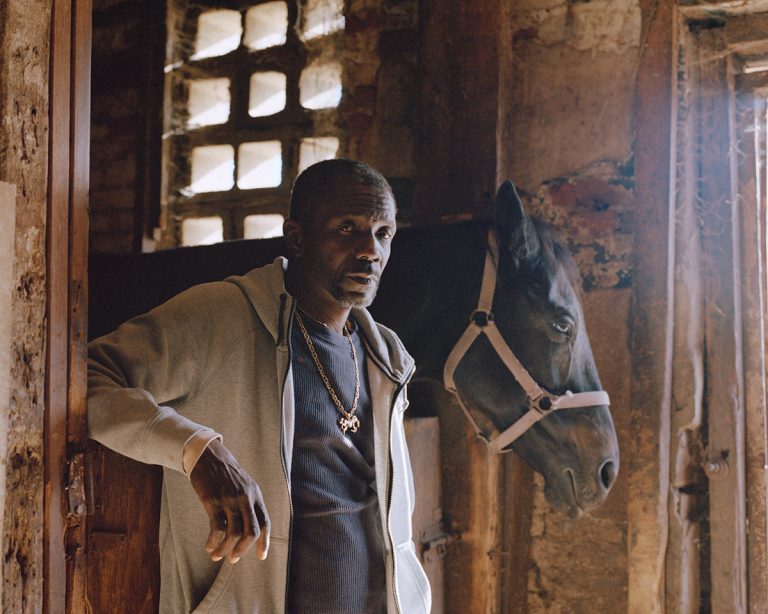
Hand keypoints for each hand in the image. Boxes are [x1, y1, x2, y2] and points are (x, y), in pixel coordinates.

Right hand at [189, 439, 270, 563]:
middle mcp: (246, 498)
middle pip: (251, 532)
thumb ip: (249, 502)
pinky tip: (209, 547)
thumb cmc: (226, 473)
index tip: (261, 557)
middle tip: (233, 559)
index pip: (265, 523)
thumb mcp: (245, 484)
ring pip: (233, 533)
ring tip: (217, 556)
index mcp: (256, 495)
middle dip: (243, 550)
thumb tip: (249, 527)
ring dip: (224, 549)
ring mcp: (230, 500)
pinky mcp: (213, 501)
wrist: (208, 455)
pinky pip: (217, 528)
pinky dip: (213, 542)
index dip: (265, 542)